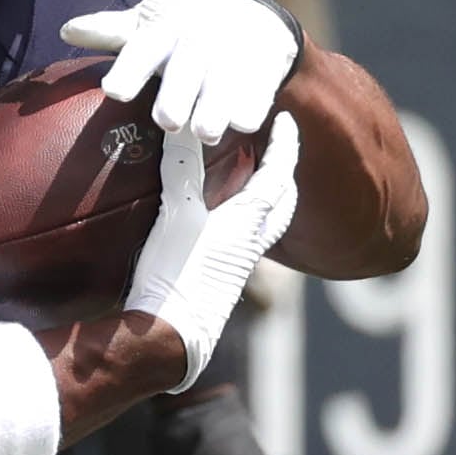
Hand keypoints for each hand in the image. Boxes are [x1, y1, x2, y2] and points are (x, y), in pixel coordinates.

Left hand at [62, 0, 301, 145]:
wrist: (251, 23)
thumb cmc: (183, 32)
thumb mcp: (148, 25)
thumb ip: (110, 32)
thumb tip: (67, 31)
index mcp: (162, 33)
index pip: (143, 50)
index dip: (129, 70)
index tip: (115, 91)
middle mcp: (196, 46)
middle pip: (185, 74)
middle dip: (176, 98)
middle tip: (169, 120)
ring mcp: (230, 63)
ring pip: (221, 92)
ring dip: (212, 113)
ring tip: (206, 130)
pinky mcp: (259, 80)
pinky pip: (253, 102)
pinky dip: (248, 112)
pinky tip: (242, 120)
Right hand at [124, 113, 301, 390]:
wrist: (169, 335)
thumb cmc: (175, 275)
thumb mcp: (175, 216)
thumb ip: (180, 171)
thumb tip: (182, 128)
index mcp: (249, 222)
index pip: (279, 174)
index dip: (284, 143)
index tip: (286, 120)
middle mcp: (253, 242)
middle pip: (284, 203)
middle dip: (284, 173)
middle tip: (273, 150)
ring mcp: (240, 264)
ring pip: (269, 224)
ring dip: (269, 200)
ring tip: (252, 182)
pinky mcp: (225, 279)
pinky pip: (248, 241)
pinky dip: (246, 221)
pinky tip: (224, 220)